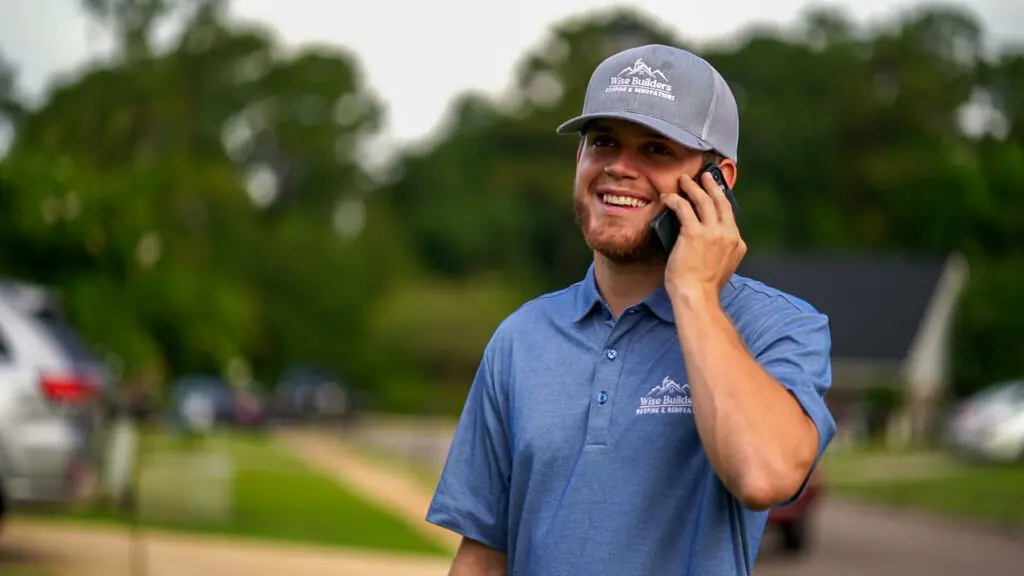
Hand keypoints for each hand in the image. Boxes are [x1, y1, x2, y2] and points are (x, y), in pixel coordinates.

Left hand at [660, 170, 746, 301]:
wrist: (697, 297)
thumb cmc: (704, 288)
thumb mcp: (721, 268)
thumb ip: (720, 252)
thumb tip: (707, 244)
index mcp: (737, 244)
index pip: (730, 218)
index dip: (721, 203)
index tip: (715, 194)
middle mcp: (729, 235)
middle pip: (721, 202)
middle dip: (713, 186)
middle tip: (706, 176)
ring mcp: (713, 232)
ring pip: (703, 201)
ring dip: (693, 187)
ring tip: (684, 180)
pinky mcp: (694, 233)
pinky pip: (683, 208)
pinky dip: (675, 200)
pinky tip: (667, 197)